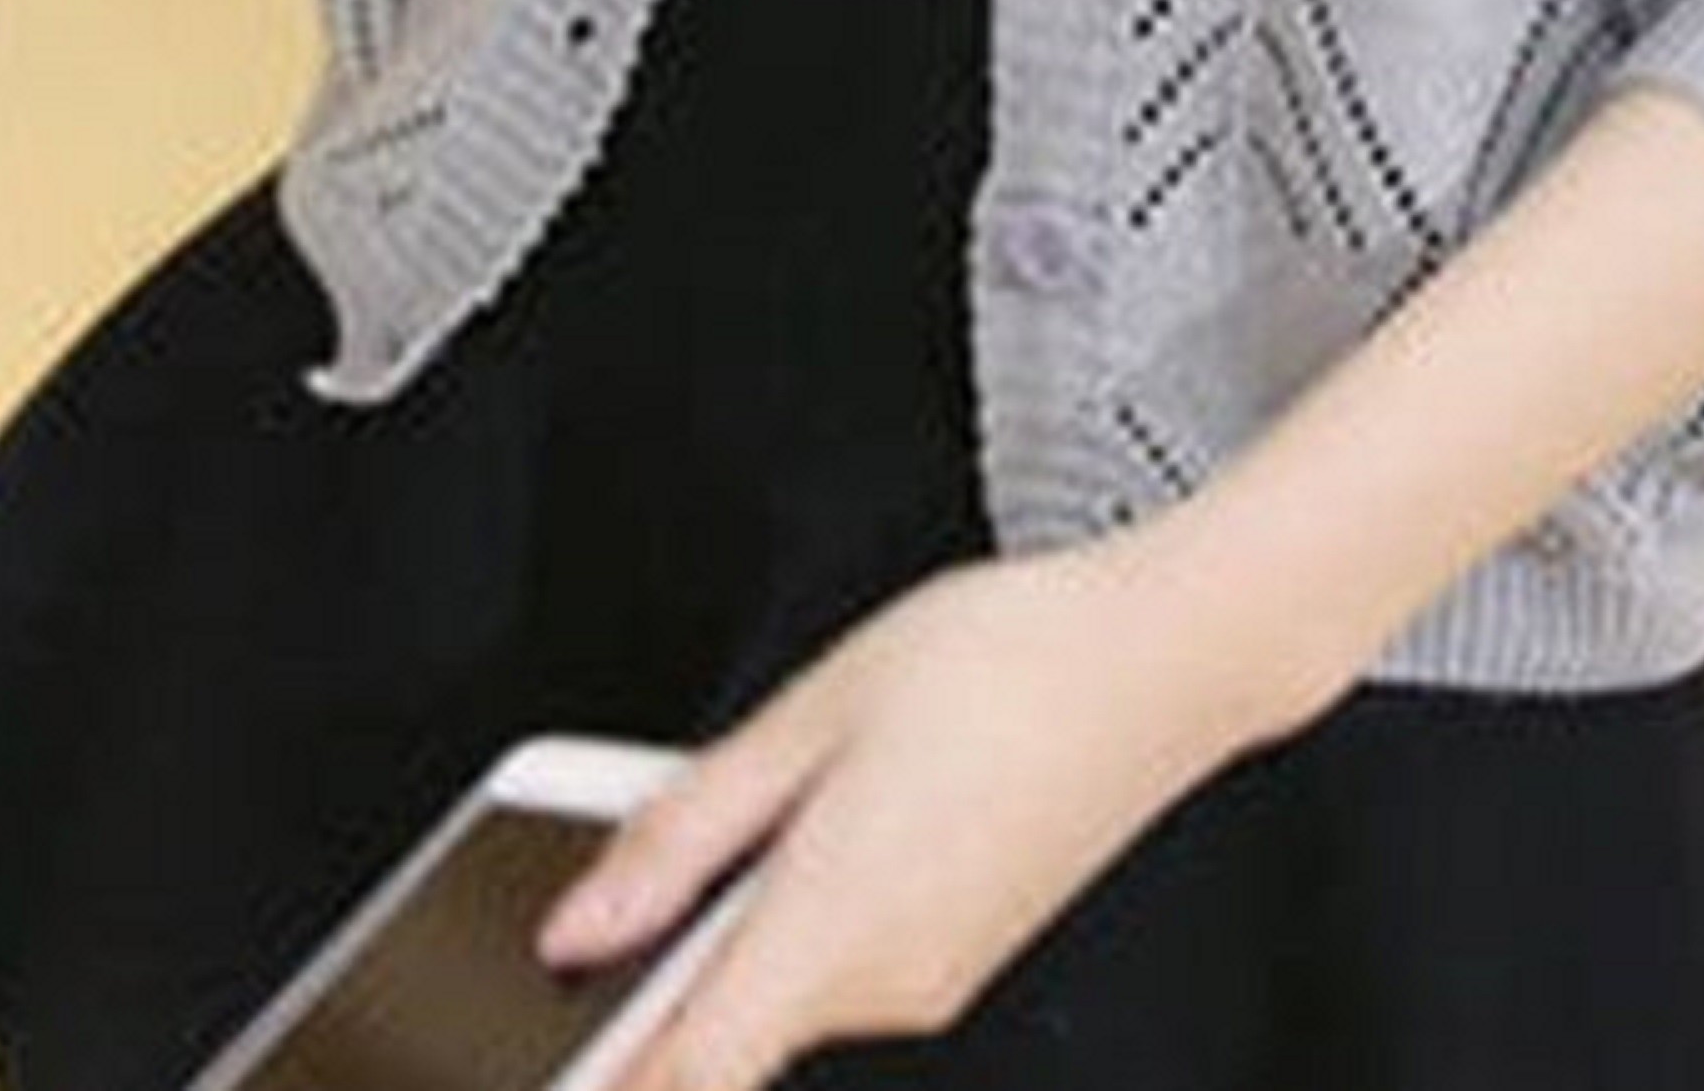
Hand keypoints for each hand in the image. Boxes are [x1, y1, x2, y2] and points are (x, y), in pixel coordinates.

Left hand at [532, 525, 1310, 1086]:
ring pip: (781, 985)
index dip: (594, 1086)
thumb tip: (580, 924)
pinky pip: (843, 960)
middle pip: (718, 1029)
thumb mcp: (817, 708)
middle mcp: (884, 985)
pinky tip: (841, 799)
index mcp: (833, 927)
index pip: (678, 1080)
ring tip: (784, 780)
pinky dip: (806, 905)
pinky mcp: (958, 957)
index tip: (533, 1071)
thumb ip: (685, 829)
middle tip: (642, 843)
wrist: (1170, 655)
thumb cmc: (1016, 657)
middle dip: (660, 957)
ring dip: (742, 917)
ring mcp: (929, 981)